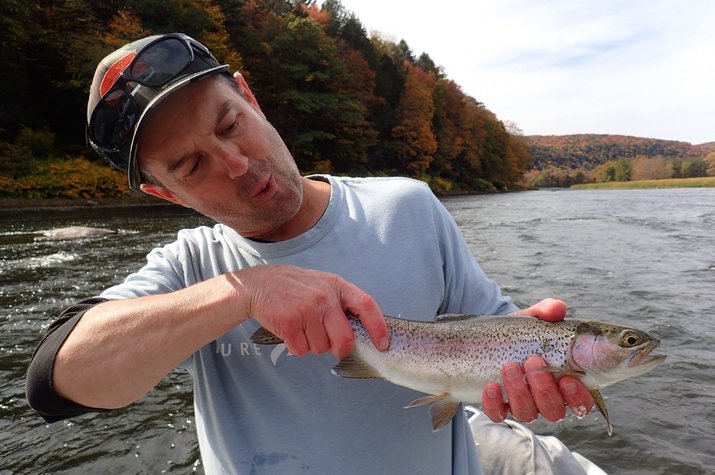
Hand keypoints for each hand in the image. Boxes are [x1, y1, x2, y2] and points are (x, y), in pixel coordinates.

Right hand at [231, 265, 388, 358]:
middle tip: (332, 346)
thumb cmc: (294, 287)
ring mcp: (307, 310)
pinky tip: (290, 330)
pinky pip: (301, 350)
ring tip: (302, 327)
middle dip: (340, 349)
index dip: (378, 327)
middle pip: (344, 339)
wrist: (259, 285)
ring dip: (312, 345)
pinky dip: (296, 346)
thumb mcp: (322, 285)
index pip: (366, 305)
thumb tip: (359, 334)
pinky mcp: (290, 323)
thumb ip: (340, 304)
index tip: (382, 344)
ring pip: (321, 348)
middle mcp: (324, 297)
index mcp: (337, 286)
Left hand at [481, 298, 593, 422]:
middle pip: (554, 410)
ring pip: (527, 413)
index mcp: (564, 381)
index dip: (578, 396)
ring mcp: (522, 404)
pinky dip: (494, 403)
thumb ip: (547, 312)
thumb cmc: (521, 333)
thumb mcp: (534, 320)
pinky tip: (491, 386)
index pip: (582, 402)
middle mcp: (546, 399)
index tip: (568, 379)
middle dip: (544, 388)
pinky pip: (498, 414)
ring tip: (510, 366)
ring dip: (519, 391)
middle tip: (533, 360)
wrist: (487, 338)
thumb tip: (557, 308)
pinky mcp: (498, 406)